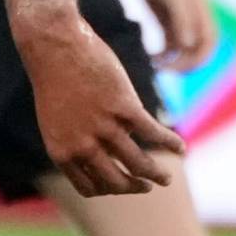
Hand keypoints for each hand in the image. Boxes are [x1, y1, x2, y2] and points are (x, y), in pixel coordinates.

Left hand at [16, 6, 180, 196]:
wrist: (54, 46)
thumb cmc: (55, 80)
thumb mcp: (56, 120)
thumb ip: (76, 141)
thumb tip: (105, 155)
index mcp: (62, 152)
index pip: (90, 188)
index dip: (109, 189)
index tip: (122, 184)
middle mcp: (83, 146)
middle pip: (117, 182)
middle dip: (135, 188)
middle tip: (148, 186)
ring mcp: (104, 128)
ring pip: (139, 164)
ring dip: (157, 174)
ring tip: (166, 177)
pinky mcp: (124, 107)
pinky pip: (154, 134)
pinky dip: (171, 144)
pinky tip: (181, 148)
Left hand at [136, 0, 216, 73]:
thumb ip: (181, 19)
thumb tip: (188, 44)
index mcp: (200, 14)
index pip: (208, 44)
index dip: (198, 59)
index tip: (178, 66)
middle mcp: (193, 20)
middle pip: (196, 51)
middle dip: (184, 64)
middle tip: (164, 70)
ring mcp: (179, 21)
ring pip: (182, 50)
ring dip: (172, 61)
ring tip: (154, 65)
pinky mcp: (165, 20)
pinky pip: (169, 43)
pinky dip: (163, 54)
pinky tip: (151, 56)